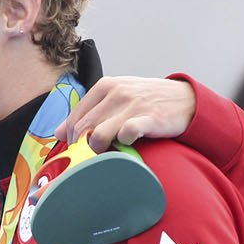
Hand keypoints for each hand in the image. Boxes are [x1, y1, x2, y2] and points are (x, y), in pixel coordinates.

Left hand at [55, 76, 195, 151]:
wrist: (186, 100)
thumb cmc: (148, 101)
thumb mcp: (117, 98)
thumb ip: (88, 112)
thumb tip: (58, 132)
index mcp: (105, 86)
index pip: (75, 117)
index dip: (72, 138)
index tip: (78, 150)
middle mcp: (116, 93)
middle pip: (83, 128)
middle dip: (83, 147)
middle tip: (92, 157)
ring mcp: (132, 105)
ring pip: (99, 134)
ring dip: (99, 148)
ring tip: (108, 152)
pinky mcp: (148, 118)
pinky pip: (126, 134)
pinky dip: (123, 143)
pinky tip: (128, 144)